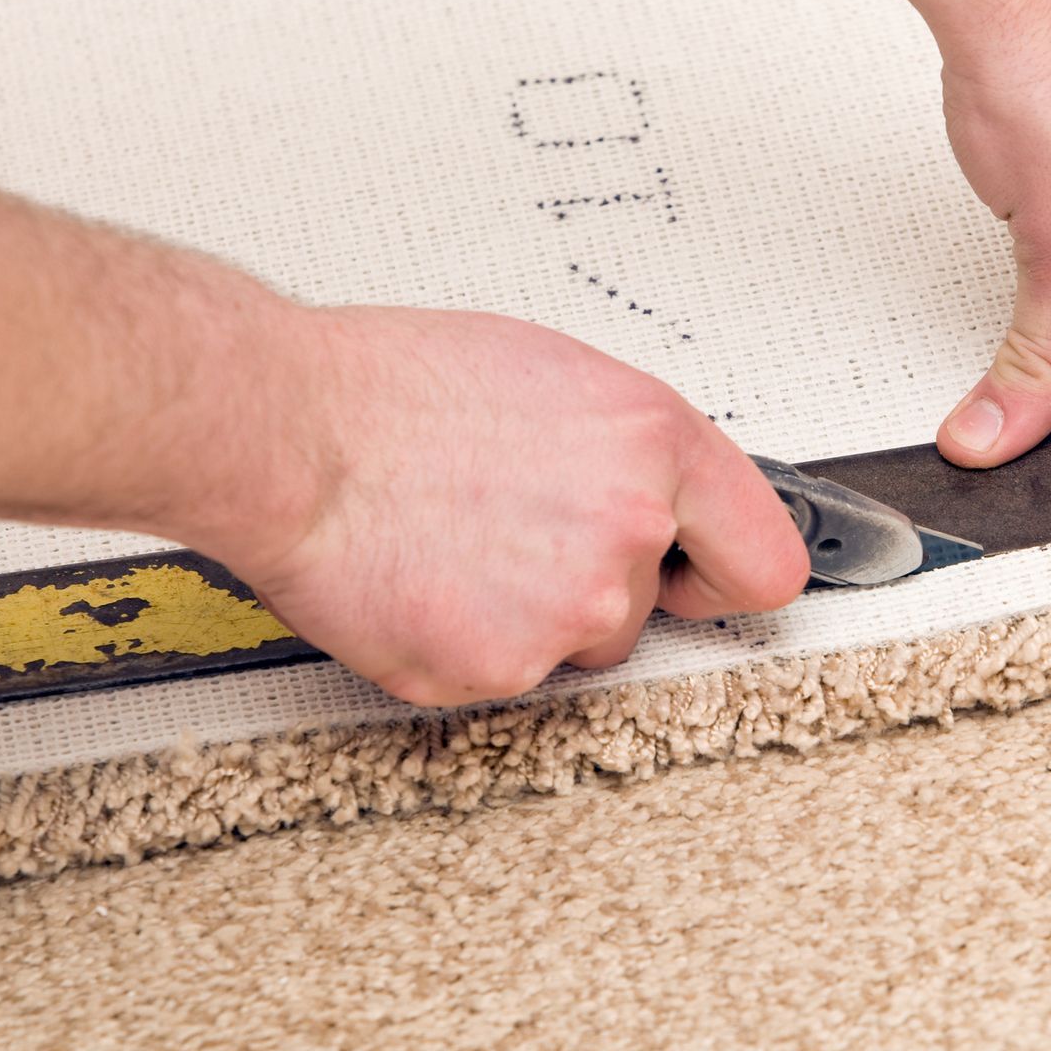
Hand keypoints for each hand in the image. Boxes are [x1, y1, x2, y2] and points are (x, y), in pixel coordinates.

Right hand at [202, 306, 809, 706]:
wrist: (283, 434)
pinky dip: (461, 642)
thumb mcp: (552, 376)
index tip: (703, 579)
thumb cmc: (390, 388)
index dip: (727, 574)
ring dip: (523, 613)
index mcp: (655, 445)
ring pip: (571, 643)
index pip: (767, 560)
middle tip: (509, 529)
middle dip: (589, 583)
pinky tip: (421, 578)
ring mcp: (567, 610)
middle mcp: (627, 531)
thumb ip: (627, 452)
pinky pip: (500, 674)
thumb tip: (656, 497)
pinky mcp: (497, 668)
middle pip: (644, 607)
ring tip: (450, 540)